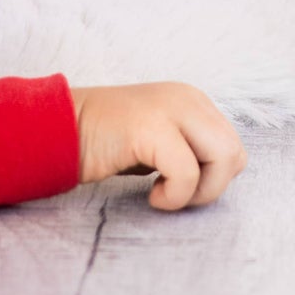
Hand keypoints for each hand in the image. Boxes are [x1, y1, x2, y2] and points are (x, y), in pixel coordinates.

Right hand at [70, 81, 246, 210]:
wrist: (59, 130)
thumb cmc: (107, 143)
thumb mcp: (158, 142)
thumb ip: (189, 148)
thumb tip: (220, 174)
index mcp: (193, 100)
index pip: (234, 147)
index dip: (212, 178)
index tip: (178, 184)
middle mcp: (187, 98)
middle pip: (235, 153)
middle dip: (211, 187)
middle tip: (174, 194)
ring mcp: (171, 107)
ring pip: (224, 158)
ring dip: (197, 192)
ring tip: (163, 193)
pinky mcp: (151, 126)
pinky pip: (187, 173)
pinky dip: (174, 196)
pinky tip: (151, 195)